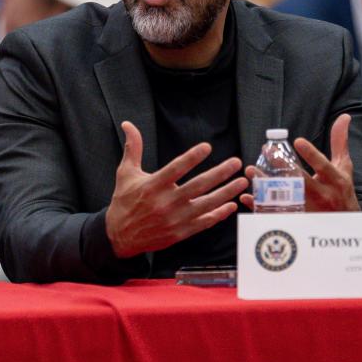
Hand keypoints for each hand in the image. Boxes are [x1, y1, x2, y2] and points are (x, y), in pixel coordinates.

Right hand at [105, 121, 248, 257]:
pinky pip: (203, 223)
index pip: (176, 168)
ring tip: (242, 181)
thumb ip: (133, 148)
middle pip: (198, 186)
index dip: (192, 157)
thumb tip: (128, 124)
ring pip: (206, 204)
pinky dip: (219, 215)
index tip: (207, 147)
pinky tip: (231, 205)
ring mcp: (174, 219)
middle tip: (236, 162)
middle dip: (220, 173)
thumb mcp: (126, 173)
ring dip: (226, 192)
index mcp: (153, 186)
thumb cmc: (124, 201)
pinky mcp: (180, 232)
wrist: (119, 237)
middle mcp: (165, 202)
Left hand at [243, 114, 360, 211]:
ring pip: (285, 198)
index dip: (311, 154)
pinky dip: (261, 206)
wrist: (346, 225)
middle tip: (266, 151)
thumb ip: (339, 142)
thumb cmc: (342, 190)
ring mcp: (309, 210)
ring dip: (267, 185)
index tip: (297, 141)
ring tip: (252, 171)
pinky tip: (249, 196)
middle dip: (282, 166)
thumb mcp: (344, 166)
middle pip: (300, 181)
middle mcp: (322, 195)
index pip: (323, 166)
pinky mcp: (298, 221)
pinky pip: (276, 214)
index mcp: (335, 180)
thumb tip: (344, 117)